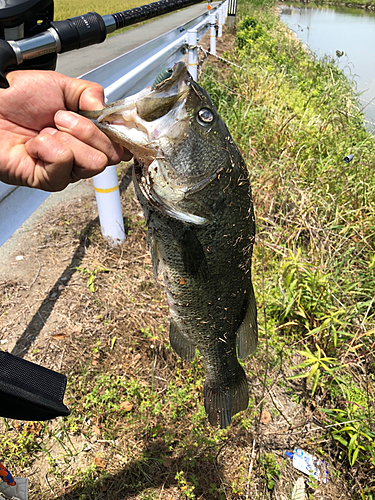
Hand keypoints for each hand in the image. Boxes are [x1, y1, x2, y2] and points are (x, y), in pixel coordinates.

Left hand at [0, 70, 131, 191]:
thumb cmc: (15, 98)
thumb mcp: (61, 84)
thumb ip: (91, 94)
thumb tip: (109, 114)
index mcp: (87, 135)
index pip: (119, 144)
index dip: (117, 134)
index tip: (108, 122)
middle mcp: (80, 155)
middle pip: (110, 155)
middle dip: (87, 131)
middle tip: (60, 120)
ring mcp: (66, 170)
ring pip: (93, 163)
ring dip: (67, 139)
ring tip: (46, 132)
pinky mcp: (48, 180)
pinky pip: (64, 163)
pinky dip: (47, 147)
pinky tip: (35, 144)